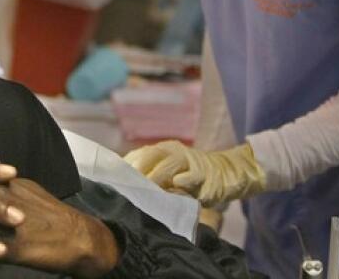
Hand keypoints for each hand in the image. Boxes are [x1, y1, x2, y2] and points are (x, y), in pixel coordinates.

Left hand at [123, 141, 266, 206]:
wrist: (225, 172)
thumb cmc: (189, 176)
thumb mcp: (168, 172)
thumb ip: (149, 174)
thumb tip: (121, 182)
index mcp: (162, 150)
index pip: (139, 154)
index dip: (125, 165)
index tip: (113, 178)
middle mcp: (174, 152)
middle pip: (152, 155)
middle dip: (138, 168)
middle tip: (127, 183)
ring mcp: (191, 162)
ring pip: (171, 164)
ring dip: (157, 176)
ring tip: (146, 186)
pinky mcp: (206, 175)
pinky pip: (194, 176)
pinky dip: (185, 180)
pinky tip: (177, 184)